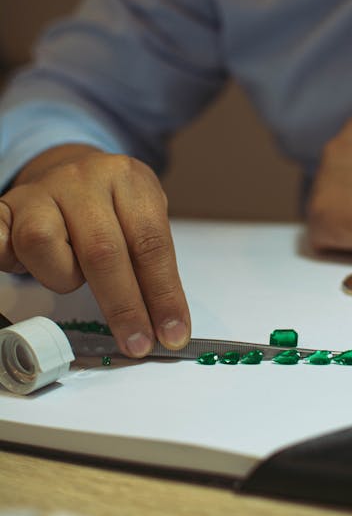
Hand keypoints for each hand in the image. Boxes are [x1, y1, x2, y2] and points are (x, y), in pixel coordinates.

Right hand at [0, 145, 189, 356]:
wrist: (72, 172)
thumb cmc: (113, 207)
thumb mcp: (143, 219)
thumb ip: (152, 266)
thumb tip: (166, 325)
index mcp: (127, 178)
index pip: (150, 243)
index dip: (163, 294)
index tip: (171, 333)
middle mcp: (83, 179)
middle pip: (102, 249)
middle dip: (124, 306)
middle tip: (138, 343)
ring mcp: (40, 192)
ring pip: (42, 241)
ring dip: (62, 276)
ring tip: (72, 277)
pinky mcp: (5, 208)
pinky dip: (8, 259)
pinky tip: (22, 268)